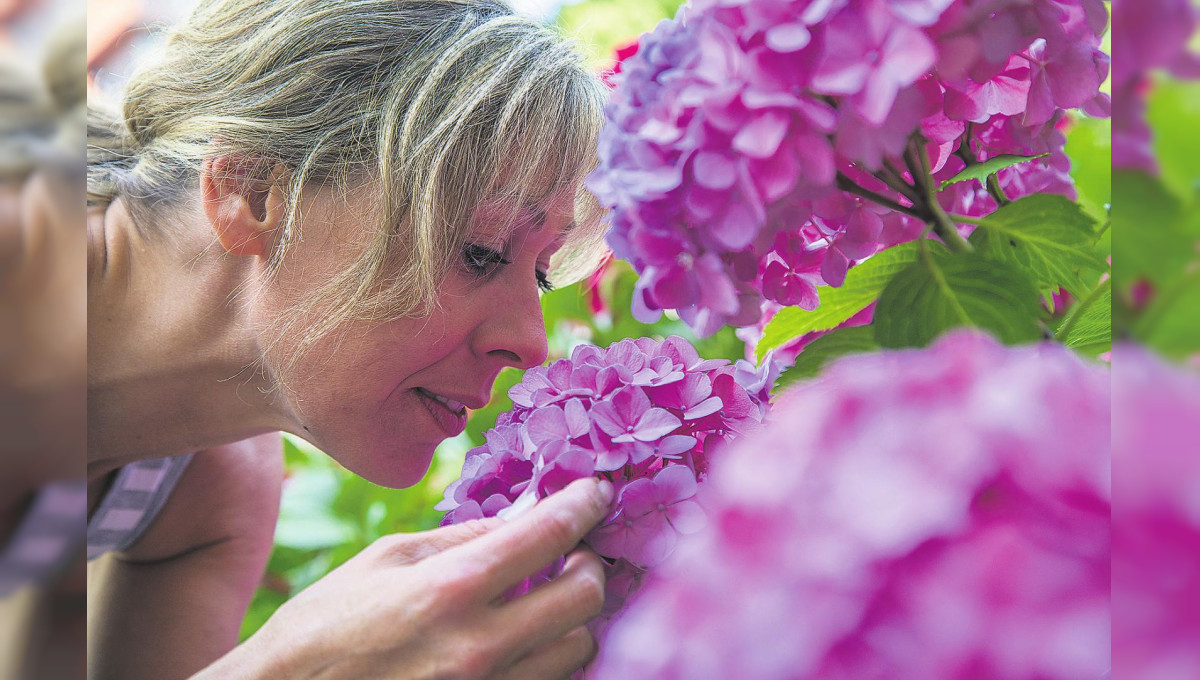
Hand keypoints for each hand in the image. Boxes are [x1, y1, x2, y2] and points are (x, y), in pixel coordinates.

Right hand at [197, 477, 613, 679]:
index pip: (549, 533)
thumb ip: (464, 535)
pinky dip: (550, 655)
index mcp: (450, 588)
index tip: (597, 492)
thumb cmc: (327, 624)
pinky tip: (527, 637)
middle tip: (576, 551)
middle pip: (585, 597)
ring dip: (574, 616)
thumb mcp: (388, 557)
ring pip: (578, 647)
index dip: (585, 504)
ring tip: (548, 597)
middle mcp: (479, 645)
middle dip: (591, 564)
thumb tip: (524, 512)